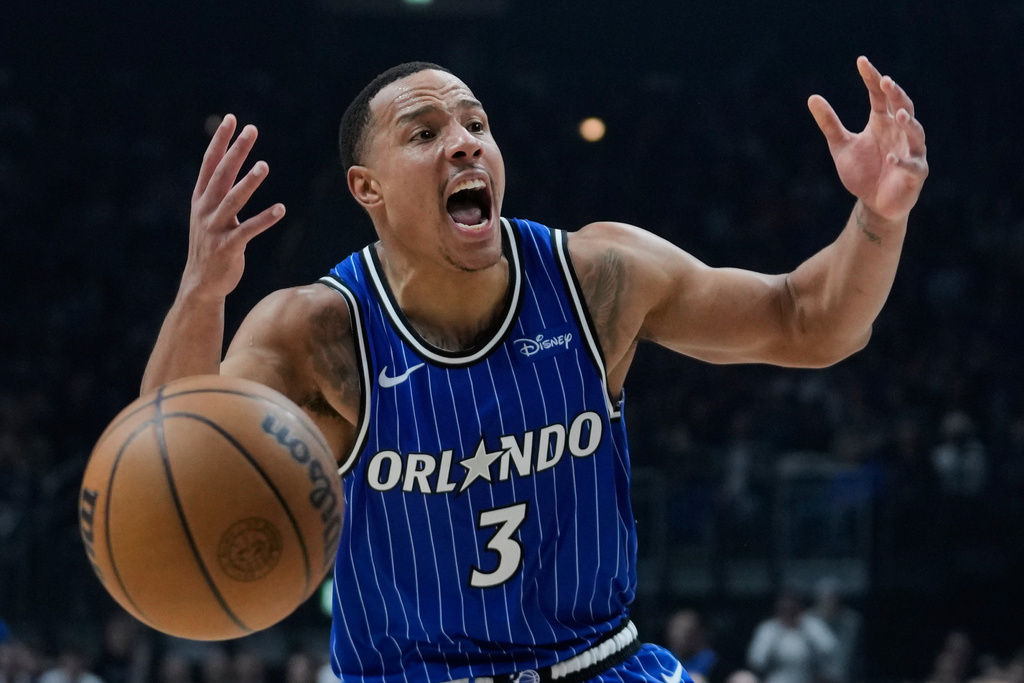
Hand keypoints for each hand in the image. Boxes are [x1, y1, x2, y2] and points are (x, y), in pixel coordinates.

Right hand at [185, 114, 284, 298]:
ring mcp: (214, 229)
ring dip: (248, 182)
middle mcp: (204, 210)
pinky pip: (248, 230)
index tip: (231, 119)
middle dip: (236, 151)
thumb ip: (219, 191)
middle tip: (251, 130)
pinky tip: (280, 209)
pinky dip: (264, 219)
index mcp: (200, 199)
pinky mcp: (227, 247)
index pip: (210, 164)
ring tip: (263, 165)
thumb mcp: (209, 214)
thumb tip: (231, 164)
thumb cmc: (211, 245)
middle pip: (222, 175)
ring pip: (233, 201)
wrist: (201, 282)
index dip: (220, 141)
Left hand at [808, 56, 927, 221]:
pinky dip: (903, 162)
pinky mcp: (915, 173)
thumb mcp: (840, 146)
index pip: (879, 95)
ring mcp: (911, 151)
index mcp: (882, 122)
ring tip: (896, 114)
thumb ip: (829, 123)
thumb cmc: (862, 172)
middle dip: (896, 95)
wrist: (874, 203)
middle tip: (885, 81)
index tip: (861, 61)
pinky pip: (911, 165)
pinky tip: (891, 160)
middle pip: (902, 107)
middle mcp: (899, 132)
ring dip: (907, 123)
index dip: (872, 79)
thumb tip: (812, 97)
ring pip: (915, 132)